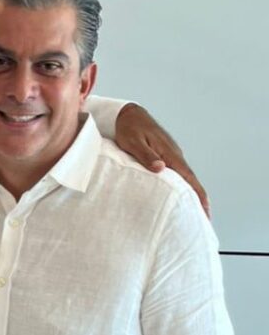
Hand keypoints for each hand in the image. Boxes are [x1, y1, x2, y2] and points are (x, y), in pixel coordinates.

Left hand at [115, 103, 209, 217]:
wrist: (127, 114)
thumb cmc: (128, 128)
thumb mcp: (134, 142)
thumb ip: (146, 156)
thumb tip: (161, 168)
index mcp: (169, 153)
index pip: (189, 177)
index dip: (199, 195)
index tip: (206, 210)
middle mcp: (174, 155)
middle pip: (191, 181)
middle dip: (199, 200)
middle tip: (204, 220)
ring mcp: (170, 155)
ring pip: (184, 179)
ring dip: (190, 195)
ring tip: (193, 214)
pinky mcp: (164, 156)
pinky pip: (176, 174)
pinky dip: (181, 187)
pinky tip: (178, 197)